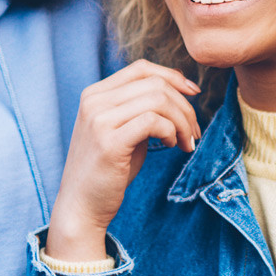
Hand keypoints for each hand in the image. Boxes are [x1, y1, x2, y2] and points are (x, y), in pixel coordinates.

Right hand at [45, 61, 199, 260]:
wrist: (81, 207)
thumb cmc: (107, 171)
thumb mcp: (122, 130)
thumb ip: (140, 109)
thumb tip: (179, 90)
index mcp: (95, 94)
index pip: (141, 69)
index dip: (173, 77)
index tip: (193, 94)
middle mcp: (94, 102)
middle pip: (155, 84)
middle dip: (184, 106)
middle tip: (193, 131)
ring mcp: (99, 120)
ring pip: (159, 100)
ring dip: (182, 121)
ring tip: (185, 142)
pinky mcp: (109, 142)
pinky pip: (154, 122)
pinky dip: (172, 132)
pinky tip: (172, 146)